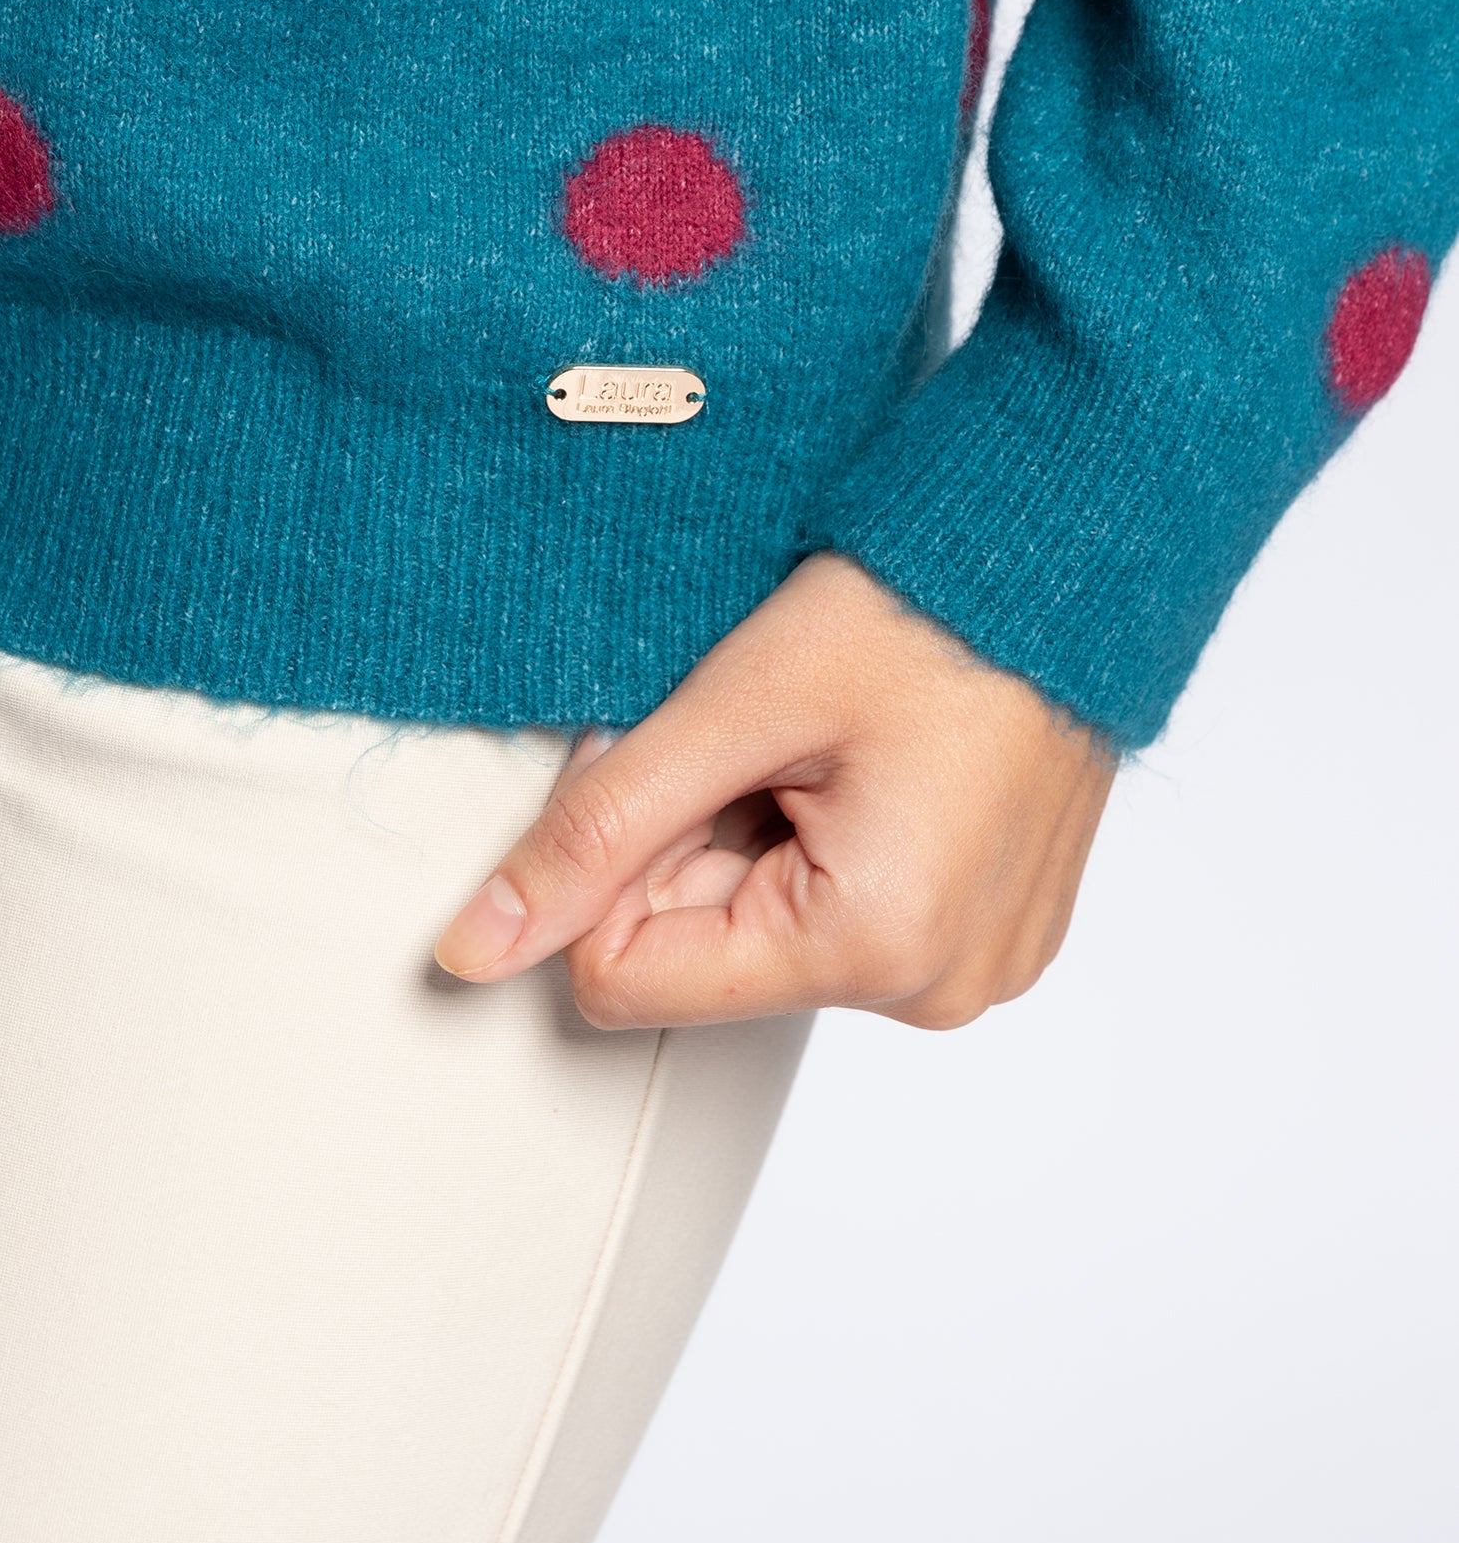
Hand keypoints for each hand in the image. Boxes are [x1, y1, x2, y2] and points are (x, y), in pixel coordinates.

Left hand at [434, 551, 1116, 1029]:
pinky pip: (849, 923)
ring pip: (771, 938)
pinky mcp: (992, 937)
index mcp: (874, 948)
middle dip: (701, 843)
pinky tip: (872, 767)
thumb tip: (475, 951)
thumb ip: (594, 836)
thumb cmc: (925, 606)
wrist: (1067, 551)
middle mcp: (938, 991)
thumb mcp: (732, 709)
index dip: (619, 865)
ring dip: (765, 840)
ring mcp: (975, 969)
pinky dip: (828, 846)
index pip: (629, 980)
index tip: (687, 764)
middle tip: (772, 739)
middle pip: (706, 959)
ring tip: (834, 745)